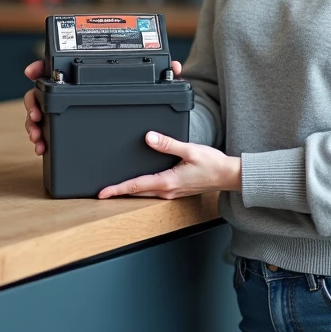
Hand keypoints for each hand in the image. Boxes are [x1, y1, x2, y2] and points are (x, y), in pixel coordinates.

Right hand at [22, 59, 182, 157]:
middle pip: (44, 89)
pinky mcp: (73, 126)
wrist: (151, 122)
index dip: (42, 66)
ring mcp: (71, 107)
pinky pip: (52, 130)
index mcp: (90, 71)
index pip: (60, 63)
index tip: (32, 73)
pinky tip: (44, 147)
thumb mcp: (156, 86)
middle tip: (35, 115)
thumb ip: (166, 75)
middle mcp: (75, 88)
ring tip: (38, 137)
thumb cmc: (148, 98)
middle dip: (34, 102)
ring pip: (43, 111)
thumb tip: (175, 68)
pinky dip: (44, 138)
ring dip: (35, 123)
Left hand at [97, 131, 240, 199]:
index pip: (136, 185)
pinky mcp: (176, 191)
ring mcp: (172, 193)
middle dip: (119, 192)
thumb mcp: (190, 150)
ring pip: (144, 193)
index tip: (102, 192)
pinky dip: (142, 189)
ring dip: (129, 191)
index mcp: (168, 181)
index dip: (117, 189)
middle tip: (102, 192)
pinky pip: (154, 192)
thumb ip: (168, 144)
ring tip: (116, 188)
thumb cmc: (213, 164)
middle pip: (137, 192)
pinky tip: (139, 184)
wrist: (228, 176)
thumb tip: (149, 137)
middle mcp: (168, 191)